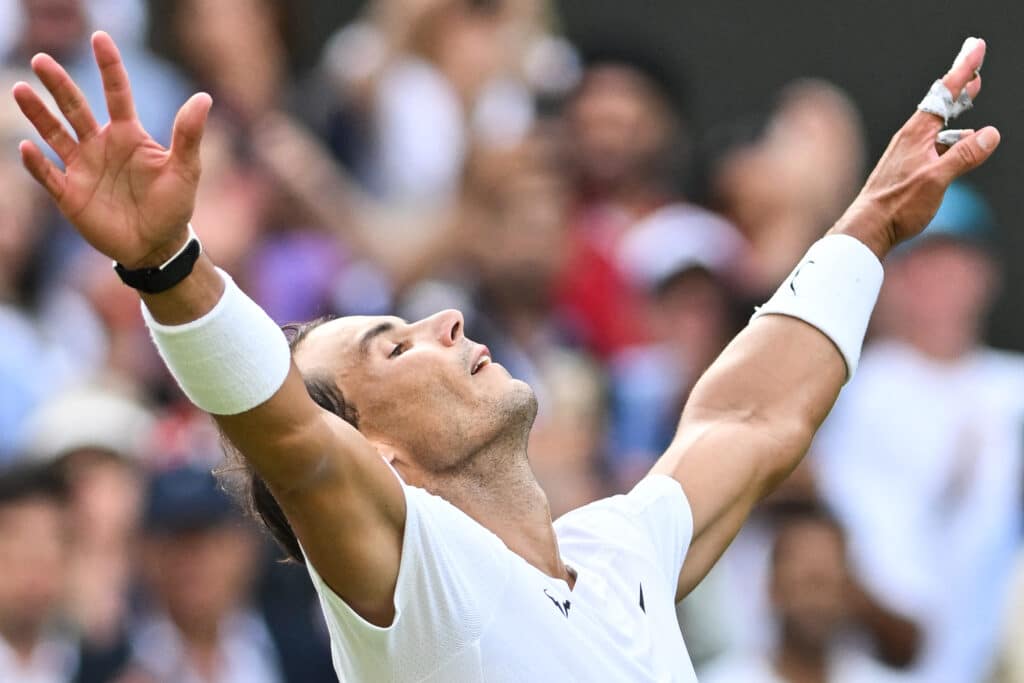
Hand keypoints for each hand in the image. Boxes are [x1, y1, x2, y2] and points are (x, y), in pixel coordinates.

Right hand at [12, 32, 211, 268]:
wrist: (157, 246)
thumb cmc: (173, 206)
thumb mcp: (186, 170)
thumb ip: (188, 135)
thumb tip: (203, 98)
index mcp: (128, 135)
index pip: (116, 93)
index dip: (109, 67)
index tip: (100, 38)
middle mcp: (100, 145)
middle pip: (76, 108)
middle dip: (59, 84)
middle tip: (42, 59)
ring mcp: (83, 168)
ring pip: (55, 134)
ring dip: (38, 113)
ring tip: (21, 89)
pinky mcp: (70, 194)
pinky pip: (48, 174)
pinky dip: (37, 162)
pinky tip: (27, 146)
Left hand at [833, 38, 999, 257]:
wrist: (867, 228)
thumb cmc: (897, 204)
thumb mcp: (937, 178)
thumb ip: (964, 155)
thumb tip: (989, 134)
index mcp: (916, 134)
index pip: (944, 93)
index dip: (963, 70)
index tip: (976, 48)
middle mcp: (909, 139)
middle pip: (940, 105)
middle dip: (960, 87)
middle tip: (975, 69)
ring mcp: (907, 154)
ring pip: (938, 126)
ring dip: (956, 112)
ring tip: (969, 98)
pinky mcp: (906, 169)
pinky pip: (933, 144)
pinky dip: (949, 137)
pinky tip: (957, 144)